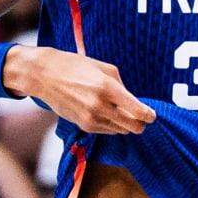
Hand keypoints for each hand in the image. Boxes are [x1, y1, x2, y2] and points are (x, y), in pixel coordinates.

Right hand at [6, 46, 152, 134]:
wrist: (45, 75)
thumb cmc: (75, 67)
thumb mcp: (104, 68)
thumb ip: (122, 86)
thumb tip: (134, 102)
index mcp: (108, 88)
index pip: (138, 111)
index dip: (149, 115)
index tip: (152, 115)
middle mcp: (100, 105)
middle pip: (133, 126)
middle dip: (141, 123)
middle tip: (142, 118)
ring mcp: (91, 118)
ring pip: (121, 131)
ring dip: (126, 124)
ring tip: (122, 113)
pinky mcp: (84, 125)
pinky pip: (107, 131)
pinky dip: (112, 125)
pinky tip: (108, 114)